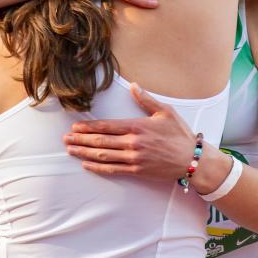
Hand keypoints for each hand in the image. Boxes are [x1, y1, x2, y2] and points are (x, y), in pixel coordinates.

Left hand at [64, 83, 195, 178]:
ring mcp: (134, 158)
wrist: (192, 160)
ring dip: (84, 152)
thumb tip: (135, 86)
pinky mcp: (137, 171)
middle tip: (65, 138)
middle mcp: (133, 143)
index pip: (107, 126)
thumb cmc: (180, 135)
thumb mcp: (165, 112)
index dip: (88, 127)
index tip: (75, 127)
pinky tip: (86, 164)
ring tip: (70, 149)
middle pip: (100, 141)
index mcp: (137, 127)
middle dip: (80, 139)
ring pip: (103, 155)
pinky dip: (97, 167)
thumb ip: (147, 100)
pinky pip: (112, 169)